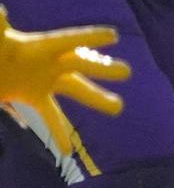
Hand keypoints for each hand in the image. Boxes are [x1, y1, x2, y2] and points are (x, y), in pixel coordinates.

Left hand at [0, 6, 127, 151]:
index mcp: (36, 47)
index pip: (67, 41)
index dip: (89, 38)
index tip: (114, 36)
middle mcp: (46, 63)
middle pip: (79, 65)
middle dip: (101, 68)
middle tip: (126, 73)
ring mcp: (42, 80)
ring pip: (75, 89)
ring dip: (96, 98)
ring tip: (118, 107)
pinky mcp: (33, 96)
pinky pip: (51, 114)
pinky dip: (60, 131)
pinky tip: (67, 151)